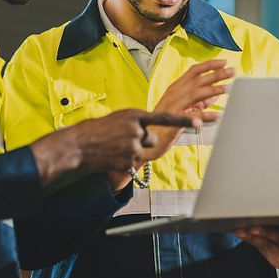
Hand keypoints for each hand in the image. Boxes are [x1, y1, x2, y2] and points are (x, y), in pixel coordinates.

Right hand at [28, 109, 197, 185]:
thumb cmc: (98, 130)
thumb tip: (148, 130)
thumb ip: (136, 122)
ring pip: (144, 150)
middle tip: (123, 140)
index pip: (164, 118)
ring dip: (134, 151)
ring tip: (116, 147)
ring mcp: (132, 146)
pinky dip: (125, 161)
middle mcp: (136, 129)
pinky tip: (112, 156)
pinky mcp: (127, 160)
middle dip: (142, 141)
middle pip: (152, 139)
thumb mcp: (119, 118)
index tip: (200, 121)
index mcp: (135, 115)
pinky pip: (134, 162)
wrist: (78, 144)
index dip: (183, 120)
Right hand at [143, 60, 234, 161]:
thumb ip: (200, 101)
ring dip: (214, 90)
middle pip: (198, 80)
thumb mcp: (184, 108)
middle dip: (217, 74)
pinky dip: (206, 115)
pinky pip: (192, 116)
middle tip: (233, 71)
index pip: (194, 71)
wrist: (147, 140)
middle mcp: (174, 94)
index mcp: (176, 88)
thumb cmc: (165, 124)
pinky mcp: (174, 121)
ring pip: (196, 94)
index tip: (224, 62)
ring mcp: (173, 107)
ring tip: (229, 88)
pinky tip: (218, 115)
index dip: (209, 65)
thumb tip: (217, 92)